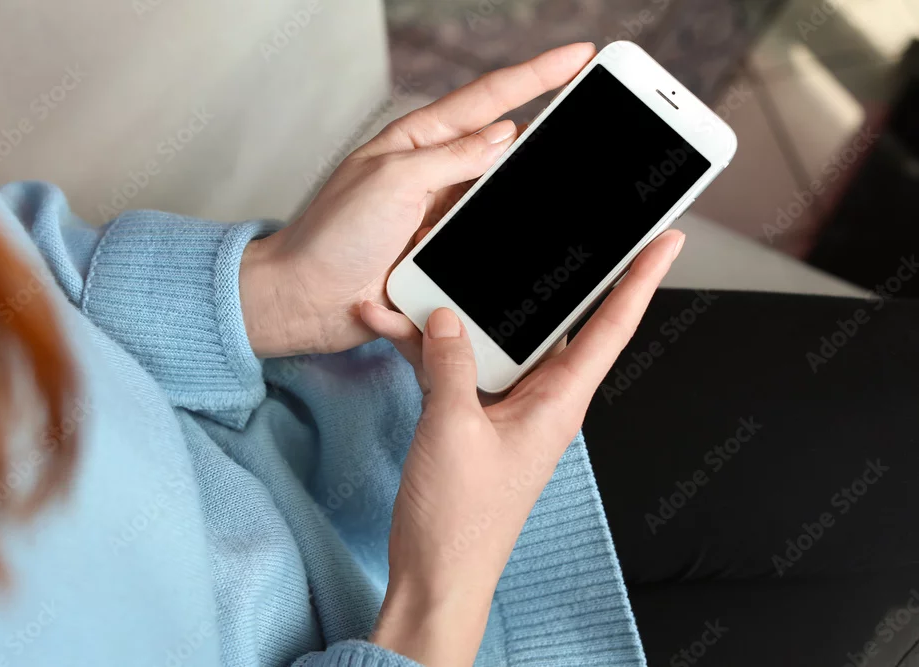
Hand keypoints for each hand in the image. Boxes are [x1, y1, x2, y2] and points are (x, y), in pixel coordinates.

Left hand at [240, 43, 597, 356]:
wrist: (304, 300)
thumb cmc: (330, 236)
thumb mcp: (391, 181)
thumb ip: (450, 158)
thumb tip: (504, 135)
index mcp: (417, 142)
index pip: (487, 99)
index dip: (537, 76)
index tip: (580, 56)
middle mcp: (433, 174)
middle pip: (504, 144)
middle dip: (549, 128)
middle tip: (596, 113)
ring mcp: (440, 215)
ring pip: (502, 194)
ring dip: (533, 189)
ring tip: (575, 174)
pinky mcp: (443, 255)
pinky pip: (489, 240)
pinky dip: (511, 233)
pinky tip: (540, 229)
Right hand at [365, 231, 684, 666]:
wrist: (435, 574)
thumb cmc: (460, 519)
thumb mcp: (452, 427)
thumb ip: (451, 363)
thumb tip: (446, 316)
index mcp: (558, 402)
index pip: (611, 328)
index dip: (641, 279)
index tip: (665, 239)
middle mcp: (539, 399)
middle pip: (547, 322)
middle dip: (534, 276)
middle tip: (533, 231)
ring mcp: (504, 408)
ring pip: (490, 340)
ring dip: (456, 313)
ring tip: (425, 279)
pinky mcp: (471, 417)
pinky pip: (457, 366)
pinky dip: (429, 347)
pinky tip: (396, 325)